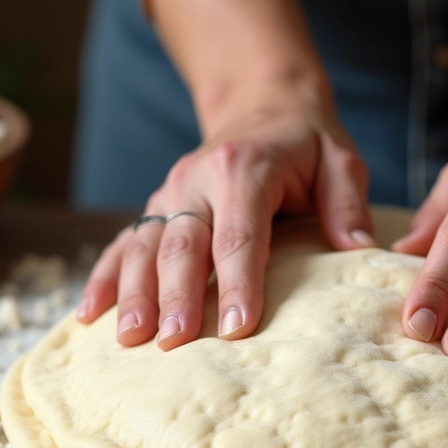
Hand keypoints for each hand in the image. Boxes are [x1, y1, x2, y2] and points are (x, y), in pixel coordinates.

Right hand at [77, 78, 373, 347]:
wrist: (263, 104)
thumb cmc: (306, 143)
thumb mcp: (339, 159)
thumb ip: (346, 201)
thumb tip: (357, 248)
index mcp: (244, 168)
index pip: (239, 235)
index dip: (239, 283)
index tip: (238, 330)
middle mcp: (197, 180)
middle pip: (182, 245)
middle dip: (176, 296)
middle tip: (173, 342)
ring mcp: (169, 194)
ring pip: (144, 246)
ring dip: (134, 294)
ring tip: (129, 340)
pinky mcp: (156, 207)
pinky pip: (123, 243)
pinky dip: (105, 278)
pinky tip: (89, 315)